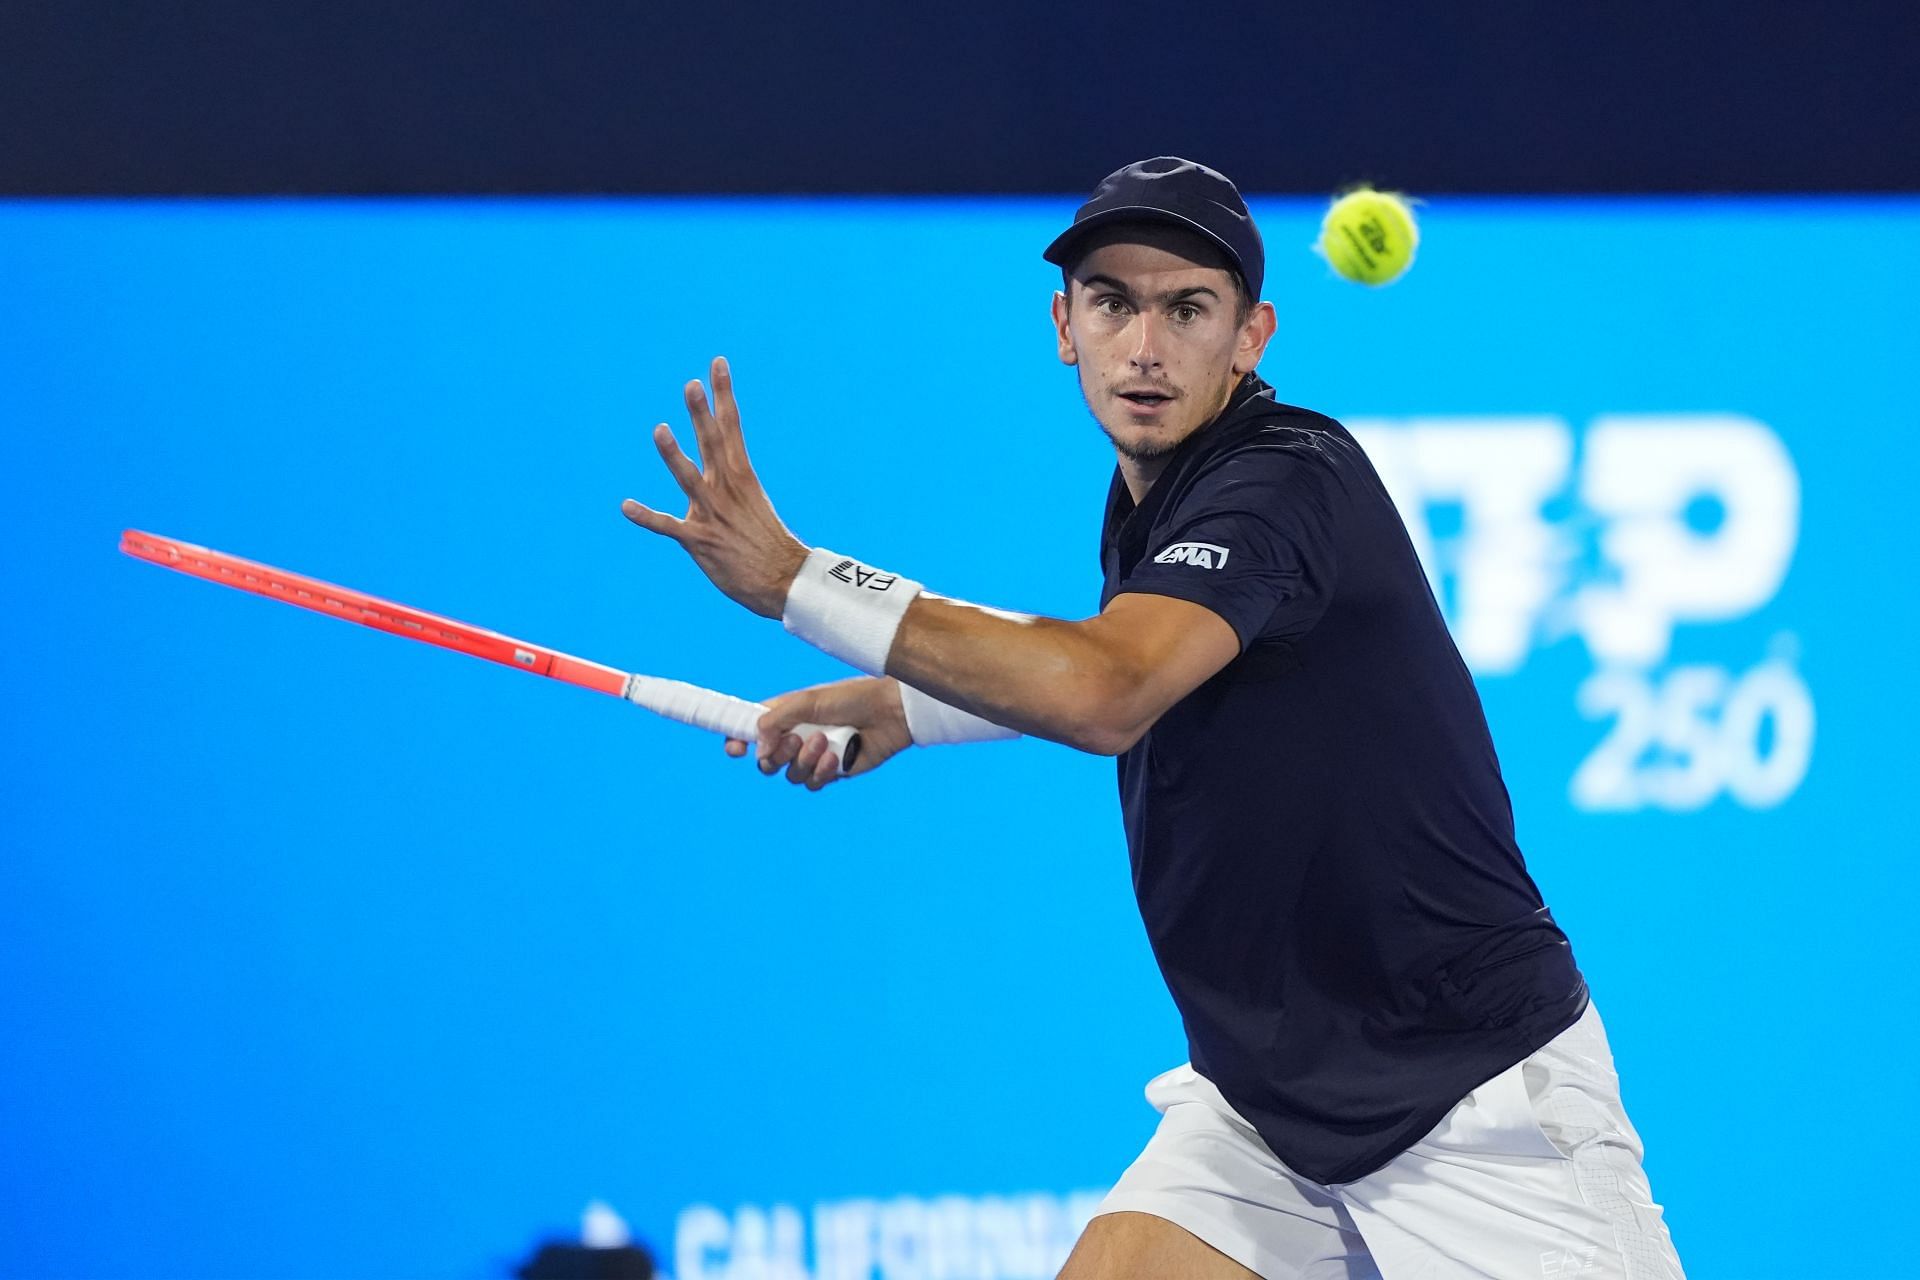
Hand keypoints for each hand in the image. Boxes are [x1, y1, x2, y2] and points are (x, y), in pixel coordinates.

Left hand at [621, 356, 808, 618]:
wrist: (785, 581)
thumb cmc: (767, 545)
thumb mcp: (750, 505)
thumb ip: (728, 486)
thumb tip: (716, 472)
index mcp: (741, 477)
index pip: (731, 427)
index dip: (722, 394)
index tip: (716, 364)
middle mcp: (726, 490)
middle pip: (713, 444)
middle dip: (702, 414)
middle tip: (691, 384)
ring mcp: (713, 515)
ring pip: (690, 479)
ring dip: (674, 455)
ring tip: (660, 430)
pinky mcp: (701, 541)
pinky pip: (669, 526)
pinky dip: (647, 516)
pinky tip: (626, 506)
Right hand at [724, 677, 912, 790]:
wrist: (888, 713)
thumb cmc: (851, 697)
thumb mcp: (807, 701)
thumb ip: (776, 721)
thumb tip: (757, 750)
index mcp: (785, 715)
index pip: (752, 730)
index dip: (738, 740)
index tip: (735, 748)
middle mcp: (796, 736)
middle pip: (766, 761)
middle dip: (777, 755)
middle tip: (795, 740)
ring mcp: (813, 756)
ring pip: (790, 775)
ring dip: (804, 761)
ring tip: (825, 742)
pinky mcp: (832, 772)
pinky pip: (812, 783)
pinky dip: (821, 773)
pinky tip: (837, 758)